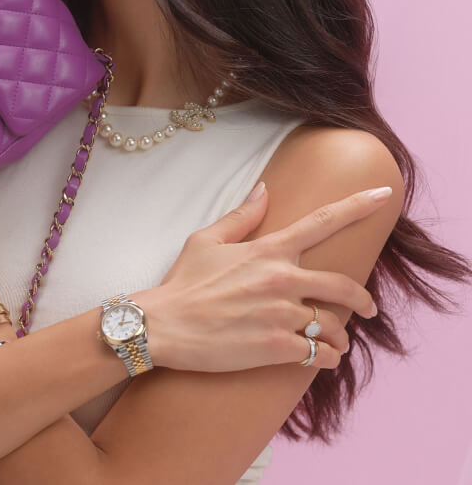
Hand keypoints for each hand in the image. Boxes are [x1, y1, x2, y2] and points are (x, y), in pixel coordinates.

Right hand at [145, 184, 389, 371]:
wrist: (164, 325)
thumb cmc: (183, 282)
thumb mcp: (206, 240)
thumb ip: (242, 216)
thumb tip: (265, 188)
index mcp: (268, 250)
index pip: (322, 221)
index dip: (356, 206)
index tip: (384, 195)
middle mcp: (281, 279)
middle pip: (343, 286)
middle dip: (363, 300)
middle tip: (367, 308)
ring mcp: (281, 315)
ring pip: (333, 326)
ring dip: (340, 336)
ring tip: (336, 342)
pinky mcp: (276, 349)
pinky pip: (320, 356)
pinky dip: (327, 359)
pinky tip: (323, 359)